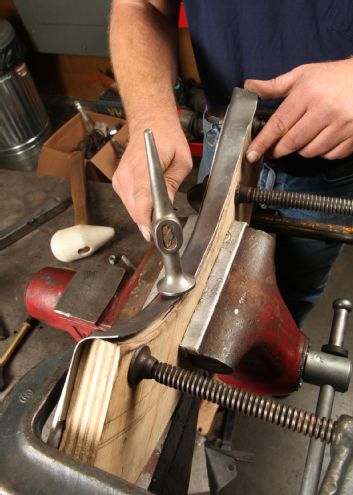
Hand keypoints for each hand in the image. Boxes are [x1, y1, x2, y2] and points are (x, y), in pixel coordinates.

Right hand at [112, 117, 191, 240]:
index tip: (153, 234)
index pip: (141, 201)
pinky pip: (128, 203)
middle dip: (149, 223)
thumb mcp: (181, 162)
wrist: (150, 123)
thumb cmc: (166, 138)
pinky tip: (149, 209)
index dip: (146, 221)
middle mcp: (126, 175)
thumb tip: (167, 207)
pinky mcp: (118, 182)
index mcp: (142, 168)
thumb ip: (172, 185)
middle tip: (163, 232)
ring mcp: (120, 179)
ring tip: (159, 221)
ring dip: (144, 217)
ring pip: (131, 209)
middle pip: (135, 210)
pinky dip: (139, 208)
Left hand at [245, 59, 352, 162]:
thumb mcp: (303, 75)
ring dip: (301, 150)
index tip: (251, 154)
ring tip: (302, 138)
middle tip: (274, 149)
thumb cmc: (332, 77)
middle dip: (279, 149)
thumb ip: (275, 86)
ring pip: (310, 152)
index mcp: (309, 93)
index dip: (263, 142)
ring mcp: (342, 125)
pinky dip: (322, 152)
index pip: (279, 124)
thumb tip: (249, 87)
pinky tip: (321, 140)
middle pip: (292, 143)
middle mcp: (325, 110)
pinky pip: (329, 155)